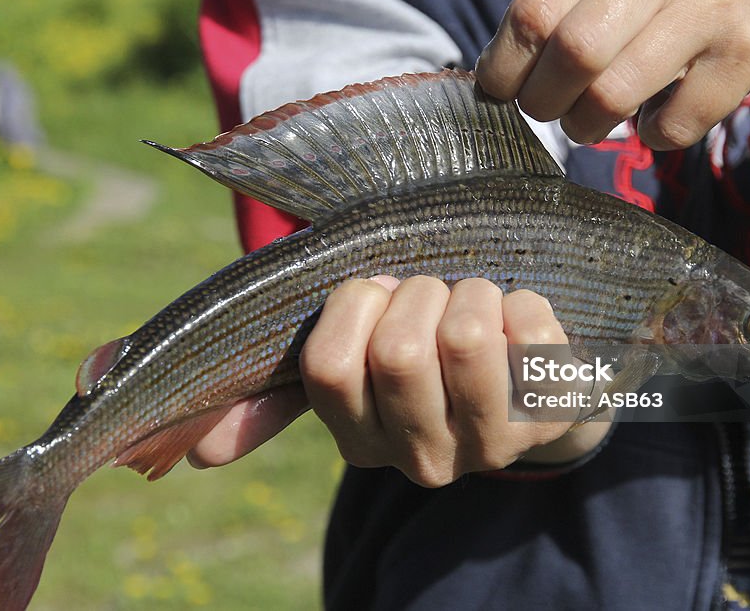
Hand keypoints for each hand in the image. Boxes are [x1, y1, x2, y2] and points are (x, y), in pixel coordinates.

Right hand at [189, 276, 610, 483]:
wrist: (529, 381)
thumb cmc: (428, 354)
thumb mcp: (353, 372)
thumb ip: (278, 395)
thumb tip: (198, 457)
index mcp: (360, 439)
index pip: (329, 365)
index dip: (355, 305)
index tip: (379, 294)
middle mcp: (420, 458)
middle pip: (397, 350)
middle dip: (416, 293)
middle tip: (434, 296)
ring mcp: (490, 443)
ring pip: (463, 336)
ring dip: (468, 292)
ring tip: (476, 303)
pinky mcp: (551, 416)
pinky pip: (529, 328)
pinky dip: (522, 302)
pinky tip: (520, 322)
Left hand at [476, 0, 749, 148]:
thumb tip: (499, 71)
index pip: (534, 10)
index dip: (503, 66)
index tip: (499, 90)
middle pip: (571, 54)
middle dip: (542, 101)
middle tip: (545, 111)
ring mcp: (709, 4)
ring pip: (614, 93)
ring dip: (586, 126)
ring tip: (588, 123)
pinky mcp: (749, 51)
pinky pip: (674, 123)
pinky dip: (651, 137)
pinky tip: (653, 121)